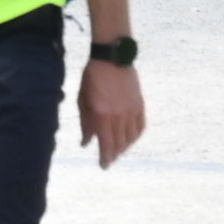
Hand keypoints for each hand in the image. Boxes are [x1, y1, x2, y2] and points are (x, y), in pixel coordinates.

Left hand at [77, 52, 144, 166]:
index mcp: (102, 115)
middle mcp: (118, 116)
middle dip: (114, 155)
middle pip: (119, 144)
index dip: (105, 158)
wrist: (112, 58)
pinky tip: (130, 139)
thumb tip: (86, 143)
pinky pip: (140, 127)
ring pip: (131, 138)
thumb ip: (85, 124)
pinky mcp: (140, 104)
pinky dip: (135, 136)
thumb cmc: (92, 77)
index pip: (106, 144)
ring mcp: (131, 110)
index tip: (104, 166)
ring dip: (125, 147)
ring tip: (118, 151)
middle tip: (109, 160)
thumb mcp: (83, 100)